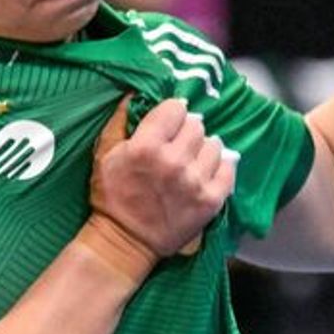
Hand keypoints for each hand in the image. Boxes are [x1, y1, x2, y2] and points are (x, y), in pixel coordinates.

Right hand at [87, 96, 234, 270]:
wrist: (125, 241)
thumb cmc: (111, 196)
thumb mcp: (105, 154)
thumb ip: (119, 120)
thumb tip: (134, 92)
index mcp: (146, 146)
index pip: (175, 109)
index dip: (171, 114)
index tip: (168, 122)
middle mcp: (174, 161)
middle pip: (196, 125)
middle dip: (186, 130)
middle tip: (178, 142)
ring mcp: (195, 182)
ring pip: (214, 144)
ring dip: (203, 147)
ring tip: (192, 157)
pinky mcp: (211, 201)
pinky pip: (229, 169)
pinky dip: (221, 165)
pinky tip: (208, 168)